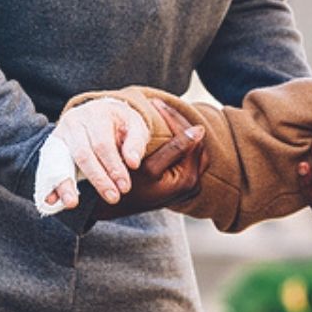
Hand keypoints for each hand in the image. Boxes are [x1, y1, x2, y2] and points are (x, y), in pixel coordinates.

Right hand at [46, 98, 149, 210]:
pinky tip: (51, 200)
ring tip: (72, 203)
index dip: (113, 167)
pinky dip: (50, 185)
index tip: (125, 187)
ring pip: (60, 160)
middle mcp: (74, 122)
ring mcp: (60, 134)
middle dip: (98, 179)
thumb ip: (136, 143)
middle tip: (113, 197)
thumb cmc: (121, 123)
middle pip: (83, 154)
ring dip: (65, 184)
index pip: (103, 144)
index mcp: (96, 114)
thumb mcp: (135, 126)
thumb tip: (133, 163)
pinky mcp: (52, 147)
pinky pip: (48, 167)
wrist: (101, 112)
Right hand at [95, 99, 208, 218]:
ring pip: (192, 150)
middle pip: (196, 145)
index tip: (158, 103)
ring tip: (164, 113)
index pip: (192, 141)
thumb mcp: (148, 166)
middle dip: (180, 123)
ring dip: (180, 131)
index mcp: (187, 180)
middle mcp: (193, 185)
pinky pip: (186, 157)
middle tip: (162, 106)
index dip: (175, 119)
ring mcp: (188, 186)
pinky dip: (178, 142)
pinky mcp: (181, 184)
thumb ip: (175, 148)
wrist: (111, 207)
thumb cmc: (126, 188)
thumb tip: (200, 129)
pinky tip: (164, 129)